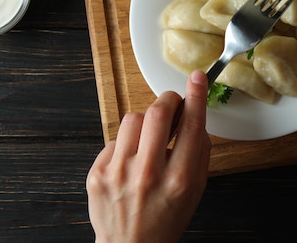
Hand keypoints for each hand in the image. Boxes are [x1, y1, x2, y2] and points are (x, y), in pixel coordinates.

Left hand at [86, 70, 211, 242]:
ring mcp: (119, 173)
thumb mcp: (196, 191)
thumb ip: (199, 153)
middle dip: (168, 101)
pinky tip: (130, 162)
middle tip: (172, 105)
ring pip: (133, 118)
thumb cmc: (167, 219)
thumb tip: (194, 115)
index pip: (192, 126)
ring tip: (149, 140)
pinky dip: (126, 144)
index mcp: (180, 180)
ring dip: (145, 122)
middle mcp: (149, 174)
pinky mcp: (97, 173)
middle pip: (158, 113)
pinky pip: (114, 139)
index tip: (196, 78)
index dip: (196, 96)